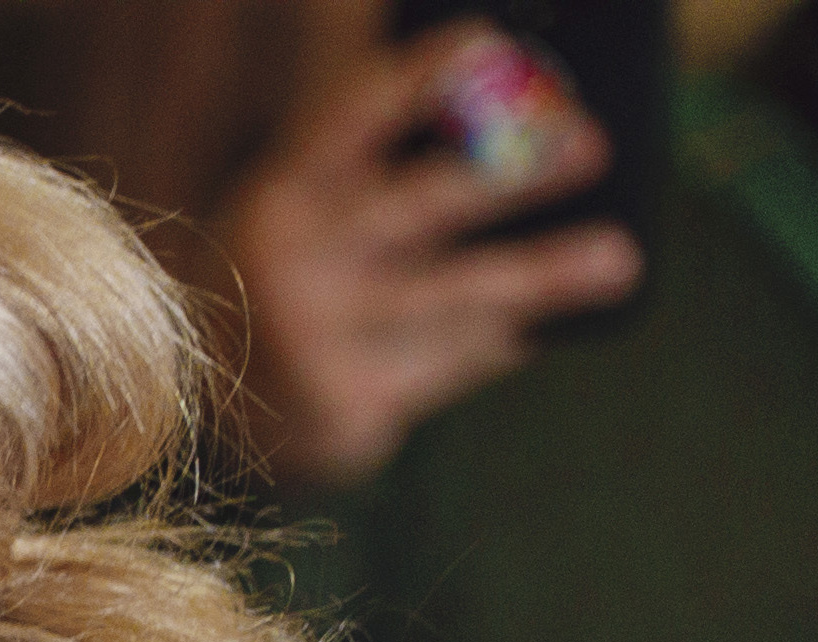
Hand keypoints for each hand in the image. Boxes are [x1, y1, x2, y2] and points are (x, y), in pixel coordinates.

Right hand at [211, 26, 639, 486]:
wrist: (199, 421)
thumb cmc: (288, 285)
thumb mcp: (307, 213)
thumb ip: (384, 167)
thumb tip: (531, 123)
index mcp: (281, 194)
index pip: (355, 115)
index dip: (421, 77)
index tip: (488, 45)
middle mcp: (290, 263)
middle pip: (421, 203)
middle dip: (512, 170)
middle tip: (590, 145)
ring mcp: (315, 340)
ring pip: (453, 296)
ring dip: (544, 273)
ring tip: (617, 261)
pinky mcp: (344, 407)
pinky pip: (448, 365)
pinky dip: (500, 343)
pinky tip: (540, 328)